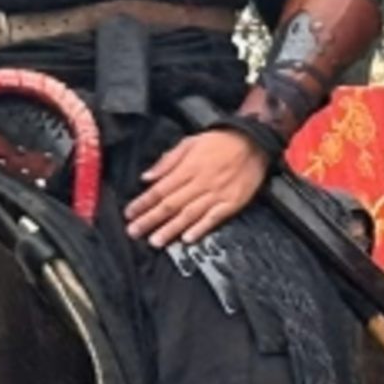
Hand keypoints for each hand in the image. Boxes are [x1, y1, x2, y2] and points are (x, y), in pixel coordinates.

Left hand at [126, 127, 269, 248]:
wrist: (254, 142)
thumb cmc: (220, 142)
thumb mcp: (189, 142)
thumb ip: (167, 161)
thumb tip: (147, 176)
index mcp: (188, 168)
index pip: (159, 189)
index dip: (143, 203)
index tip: (129, 213)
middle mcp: (200, 183)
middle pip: (170, 205)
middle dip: (150, 220)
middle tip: (135, 232)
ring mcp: (216, 195)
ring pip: (188, 215)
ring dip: (170, 230)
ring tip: (155, 241)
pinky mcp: (231, 203)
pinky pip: (213, 219)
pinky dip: (200, 229)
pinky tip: (187, 239)